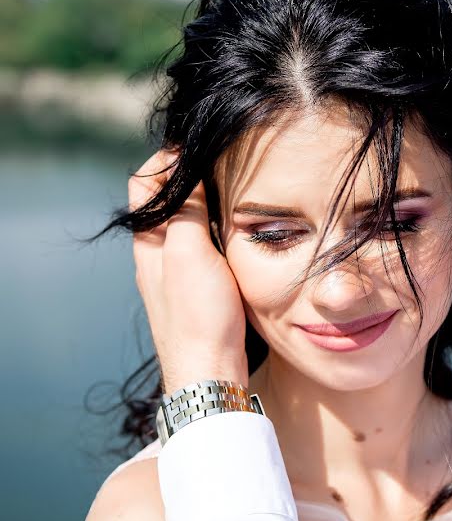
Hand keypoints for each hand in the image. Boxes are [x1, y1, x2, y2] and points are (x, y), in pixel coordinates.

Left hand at [129, 149, 248, 392]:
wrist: (210, 373)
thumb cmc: (199, 315)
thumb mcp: (190, 253)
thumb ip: (186, 211)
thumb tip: (189, 170)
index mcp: (149, 243)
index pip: (144, 185)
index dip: (166, 161)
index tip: (199, 148)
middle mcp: (157, 257)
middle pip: (164, 203)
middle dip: (189, 179)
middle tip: (222, 165)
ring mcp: (176, 276)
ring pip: (184, 227)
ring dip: (204, 206)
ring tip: (234, 194)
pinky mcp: (197, 292)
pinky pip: (201, 249)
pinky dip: (215, 232)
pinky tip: (238, 237)